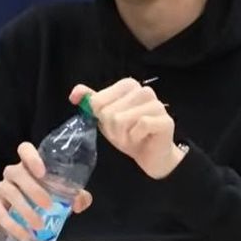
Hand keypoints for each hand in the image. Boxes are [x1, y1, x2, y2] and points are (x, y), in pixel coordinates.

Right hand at [0, 142, 92, 240]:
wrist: (24, 217)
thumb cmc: (45, 199)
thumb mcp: (63, 196)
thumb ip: (76, 196)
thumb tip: (79, 201)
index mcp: (29, 165)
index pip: (24, 149)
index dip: (31, 157)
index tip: (42, 172)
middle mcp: (12, 173)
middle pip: (16, 172)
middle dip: (33, 189)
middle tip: (48, 205)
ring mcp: (1, 188)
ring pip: (7, 192)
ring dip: (24, 209)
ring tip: (39, 225)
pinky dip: (9, 224)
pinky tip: (22, 234)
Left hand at [70, 79, 186, 178]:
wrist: (150, 154)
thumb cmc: (128, 133)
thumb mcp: (105, 117)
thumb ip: (92, 102)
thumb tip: (75, 93)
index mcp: (128, 85)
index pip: (98, 100)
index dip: (100, 116)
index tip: (110, 123)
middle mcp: (144, 91)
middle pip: (109, 112)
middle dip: (112, 129)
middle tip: (123, 133)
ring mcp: (157, 104)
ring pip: (122, 119)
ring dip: (123, 135)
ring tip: (131, 137)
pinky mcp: (165, 120)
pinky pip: (140, 126)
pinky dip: (136, 137)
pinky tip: (141, 138)